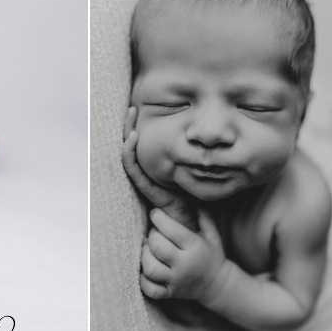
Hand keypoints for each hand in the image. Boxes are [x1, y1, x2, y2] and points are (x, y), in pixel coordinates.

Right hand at [122, 108, 197, 230]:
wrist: (189, 222)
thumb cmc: (191, 196)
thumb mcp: (190, 170)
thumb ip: (191, 155)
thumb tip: (203, 133)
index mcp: (153, 165)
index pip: (142, 143)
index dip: (138, 126)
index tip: (140, 110)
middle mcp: (145, 170)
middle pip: (132, 144)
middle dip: (129, 125)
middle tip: (132, 108)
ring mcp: (143, 177)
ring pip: (129, 153)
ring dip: (128, 133)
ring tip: (131, 115)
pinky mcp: (145, 186)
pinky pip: (133, 167)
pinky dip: (130, 152)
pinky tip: (133, 138)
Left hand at [140, 208, 226, 302]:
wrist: (218, 286)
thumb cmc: (211, 253)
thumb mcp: (211, 232)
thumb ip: (201, 212)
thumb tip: (190, 190)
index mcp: (194, 247)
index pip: (168, 228)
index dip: (157, 217)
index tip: (156, 214)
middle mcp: (185, 265)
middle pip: (156, 246)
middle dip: (151, 235)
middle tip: (155, 233)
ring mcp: (176, 281)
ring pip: (150, 268)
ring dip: (145, 256)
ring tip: (149, 250)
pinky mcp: (169, 293)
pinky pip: (150, 289)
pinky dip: (143, 280)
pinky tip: (146, 269)